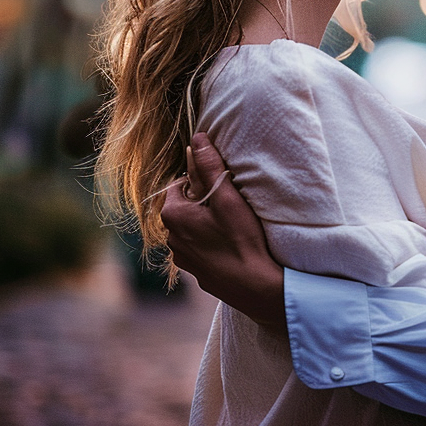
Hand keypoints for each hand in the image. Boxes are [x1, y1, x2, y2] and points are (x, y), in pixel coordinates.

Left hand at [161, 132, 286, 328]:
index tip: (222, 183)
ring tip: (231, 222)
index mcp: (173, 216)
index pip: (179, 183)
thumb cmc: (241, 239)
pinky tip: (230, 242)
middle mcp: (171, 238)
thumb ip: (209, 166)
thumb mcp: (227, 197)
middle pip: (185, 206)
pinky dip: (210, 240)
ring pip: (191, 227)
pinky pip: (199, 246)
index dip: (201, 179)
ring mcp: (182, 258)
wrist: (254, 287)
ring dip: (206, 221)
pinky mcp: (195, 271)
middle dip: (203, 200)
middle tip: (230, 201)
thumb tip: (197, 138)